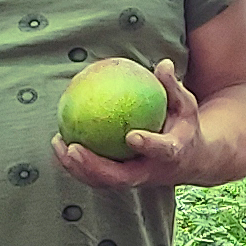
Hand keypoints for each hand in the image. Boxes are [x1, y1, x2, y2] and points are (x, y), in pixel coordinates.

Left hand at [52, 58, 205, 190]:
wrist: (187, 160)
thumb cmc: (183, 126)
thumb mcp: (185, 105)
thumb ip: (172, 87)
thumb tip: (162, 64)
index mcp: (171, 154)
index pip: (161, 151)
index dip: (147, 145)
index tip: (131, 135)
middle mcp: (150, 172)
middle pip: (120, 177)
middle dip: (94, 167)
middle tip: (73, 148)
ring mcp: (134, 180)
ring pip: (102, 181)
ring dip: (77, 168)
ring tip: (58, 145)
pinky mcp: (121, 181)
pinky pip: (95, 176)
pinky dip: (75, 163)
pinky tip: (59, 143)